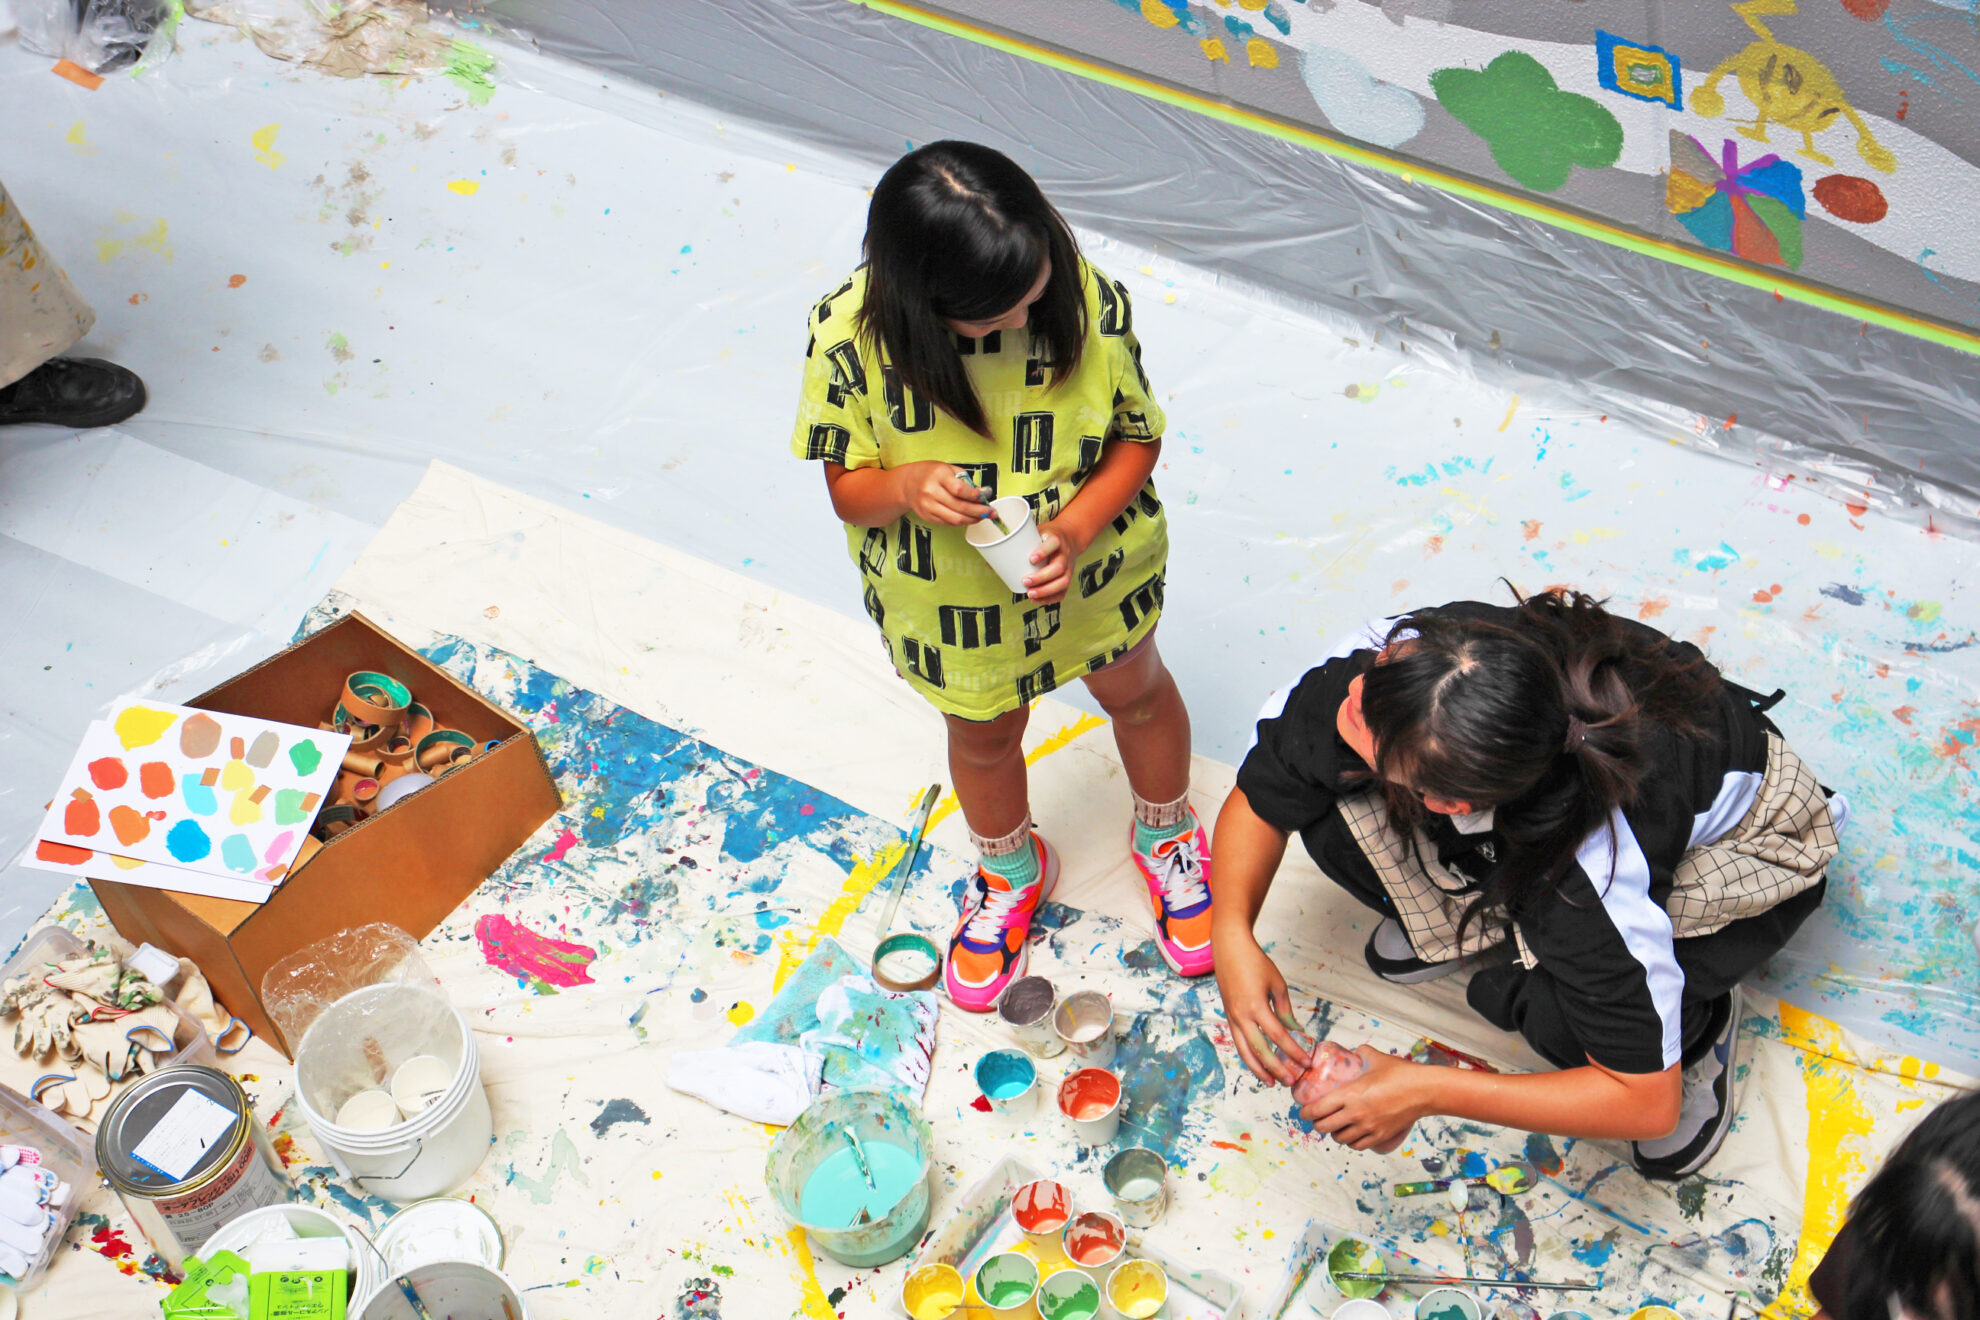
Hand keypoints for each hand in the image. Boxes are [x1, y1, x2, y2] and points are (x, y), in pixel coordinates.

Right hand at [894, 462, 991, 526]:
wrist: (907, 483)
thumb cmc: (931, 473)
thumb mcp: (948, 468)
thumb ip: (965, 480)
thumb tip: (983, 493)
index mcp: (938, 476)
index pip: (960, 490)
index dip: (975, 495)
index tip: (986, 495)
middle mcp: (931, 492)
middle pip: (960, 507)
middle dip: (979, 511)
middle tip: (992, 512)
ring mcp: (928, 506)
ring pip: (955, 519)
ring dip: (973, 520)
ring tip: (983, 517)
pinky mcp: (927, 516)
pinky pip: (948, 523)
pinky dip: (962, 522)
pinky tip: (970, 518)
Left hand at [1024, 519, 1087, 603]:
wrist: (1070, 537)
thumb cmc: (1046, 537)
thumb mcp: (1035, 533)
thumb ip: (1016, 545)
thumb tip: (990, 562)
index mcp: (1056, 538)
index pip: (1053, 543)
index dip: (1043, 551)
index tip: (1030, 559)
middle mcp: (1065, 553)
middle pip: (1058, 567)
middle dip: (1041, 577)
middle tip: (1025, 581)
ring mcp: (1069, 566)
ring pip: (1063, 581)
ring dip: (1046, 590)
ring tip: (1030, 594)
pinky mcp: (1068, 577)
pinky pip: (1063, 591)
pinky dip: (1051, 598)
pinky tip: (1037, 599)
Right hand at [1212, 928, 1311, 1085]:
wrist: (1229, 948)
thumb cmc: (1255, 962)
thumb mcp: (1277, 983)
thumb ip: (1285, 1010)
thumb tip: (1295, 1030)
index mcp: (1256, 1006)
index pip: (1278, 1036)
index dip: (1293, 1051)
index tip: (1306, 1062)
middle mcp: (1241, 1016)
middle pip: (1260, 1050)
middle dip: (1276, 1068)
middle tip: (1290, 1082)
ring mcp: (1232, 1017)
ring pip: (1244, 1051)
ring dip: (1258, 1069)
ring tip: (1271, 1082)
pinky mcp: (1229, 1016)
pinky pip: (1238, 1042)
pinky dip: (1248, 1056)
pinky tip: (1258, 1064)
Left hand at [1303, 1046, 1425, 1151]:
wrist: (1425, 1091)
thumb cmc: (1401, 1073)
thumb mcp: (1376, 1058)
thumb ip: (1362, 1053)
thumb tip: (1356, 1050)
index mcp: (1350, 1094)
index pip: (1318, 1109)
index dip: (1306, 1112)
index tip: (1303, 1111)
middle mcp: (1356, 1114)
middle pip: (1325, 1127)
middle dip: (1317, 1124)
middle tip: (1317, 1118)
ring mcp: (1368, 1127)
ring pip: (1340, 1139)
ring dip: (1334, 1134)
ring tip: (1335, 1127)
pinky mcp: (1381, 1136)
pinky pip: (1358, 1146)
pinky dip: (1351, 1142)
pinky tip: (1351, 1135)